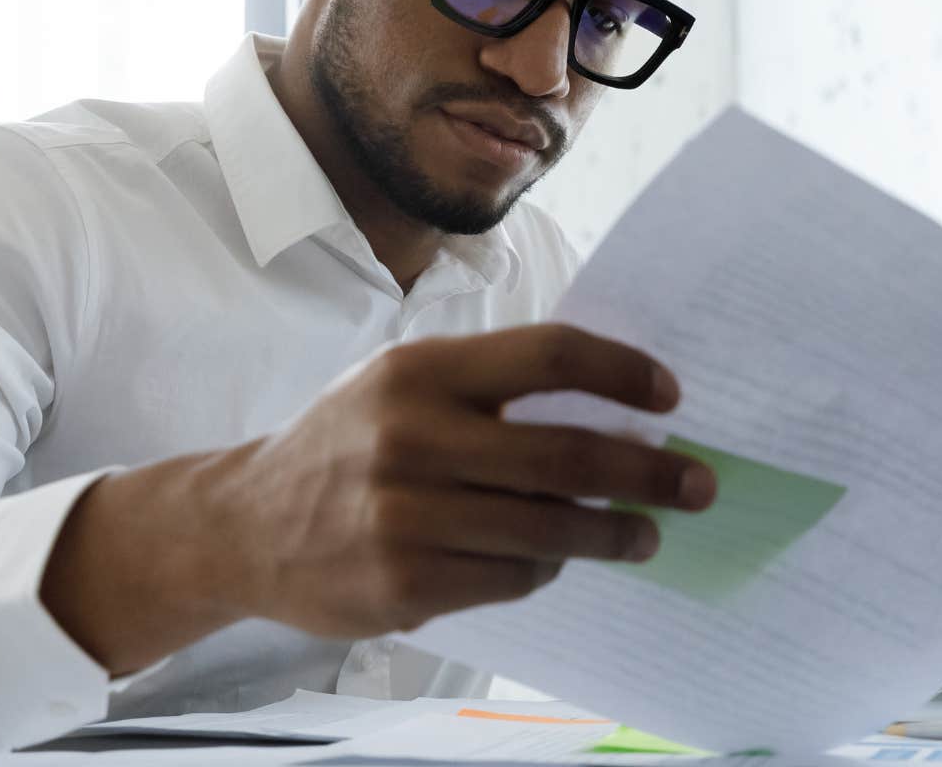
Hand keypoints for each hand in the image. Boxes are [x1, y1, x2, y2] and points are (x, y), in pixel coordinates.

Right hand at [209, 323, 717, 638]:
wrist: (244, 526)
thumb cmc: (346, 446)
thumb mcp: (400, 386)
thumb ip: (489, 389)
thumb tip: (610, 409)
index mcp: (420, 372)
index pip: (548, 357)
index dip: (621, 373)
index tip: (669, 396)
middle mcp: (411, 438)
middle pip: (565, 453)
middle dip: (649, 472)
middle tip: (697, 483)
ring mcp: (404, 516)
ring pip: (549, 529)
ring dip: (614, 533)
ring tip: (646, 534)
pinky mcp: (404, 583)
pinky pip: (512, 579)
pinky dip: (546, 570)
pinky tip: (555, 561)